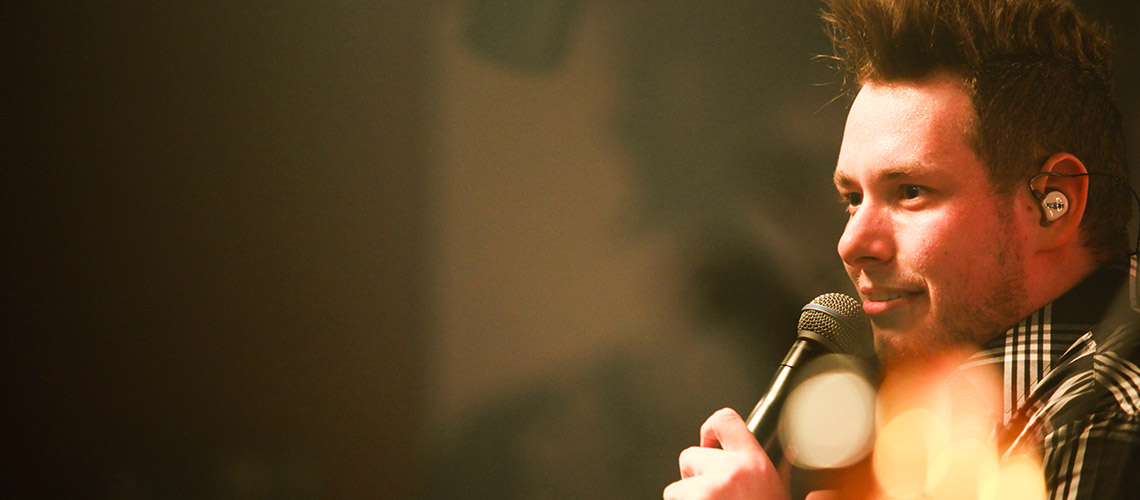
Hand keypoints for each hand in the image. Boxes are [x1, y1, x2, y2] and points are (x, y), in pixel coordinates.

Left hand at [664, 408, 788, 499]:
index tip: (709, 440)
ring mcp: (707, 489)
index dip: (710, 428)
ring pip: (676, 486)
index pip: (726, 420)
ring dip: (688, 497)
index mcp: (755, 465)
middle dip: (695, 476)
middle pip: (690, 455)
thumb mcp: (781, 493)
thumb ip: (774, 470)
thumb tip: (788, 453)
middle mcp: (730, 472)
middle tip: (713, 495)